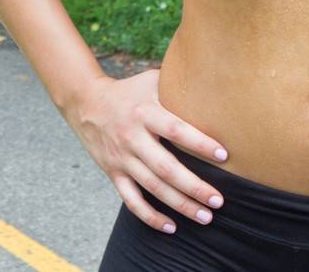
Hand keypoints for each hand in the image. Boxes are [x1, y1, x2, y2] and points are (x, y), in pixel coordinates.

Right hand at [65, 69, 229, 234]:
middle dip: (194, 186)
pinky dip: (150, 216)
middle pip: (166, 167)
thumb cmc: (129, 91)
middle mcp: (132, 137)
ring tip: (205, 216)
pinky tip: (171, 227)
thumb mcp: (151, 81)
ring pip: (152, 187)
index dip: (199, 143)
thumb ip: (177, 86)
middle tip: (218, 200)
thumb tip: (213, 84)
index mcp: (144, 112)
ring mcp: (121, 158)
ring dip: (180, 204)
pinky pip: (131, 200)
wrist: (85, 102)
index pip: (175, 130)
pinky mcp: (113, 173)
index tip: (223, 156)